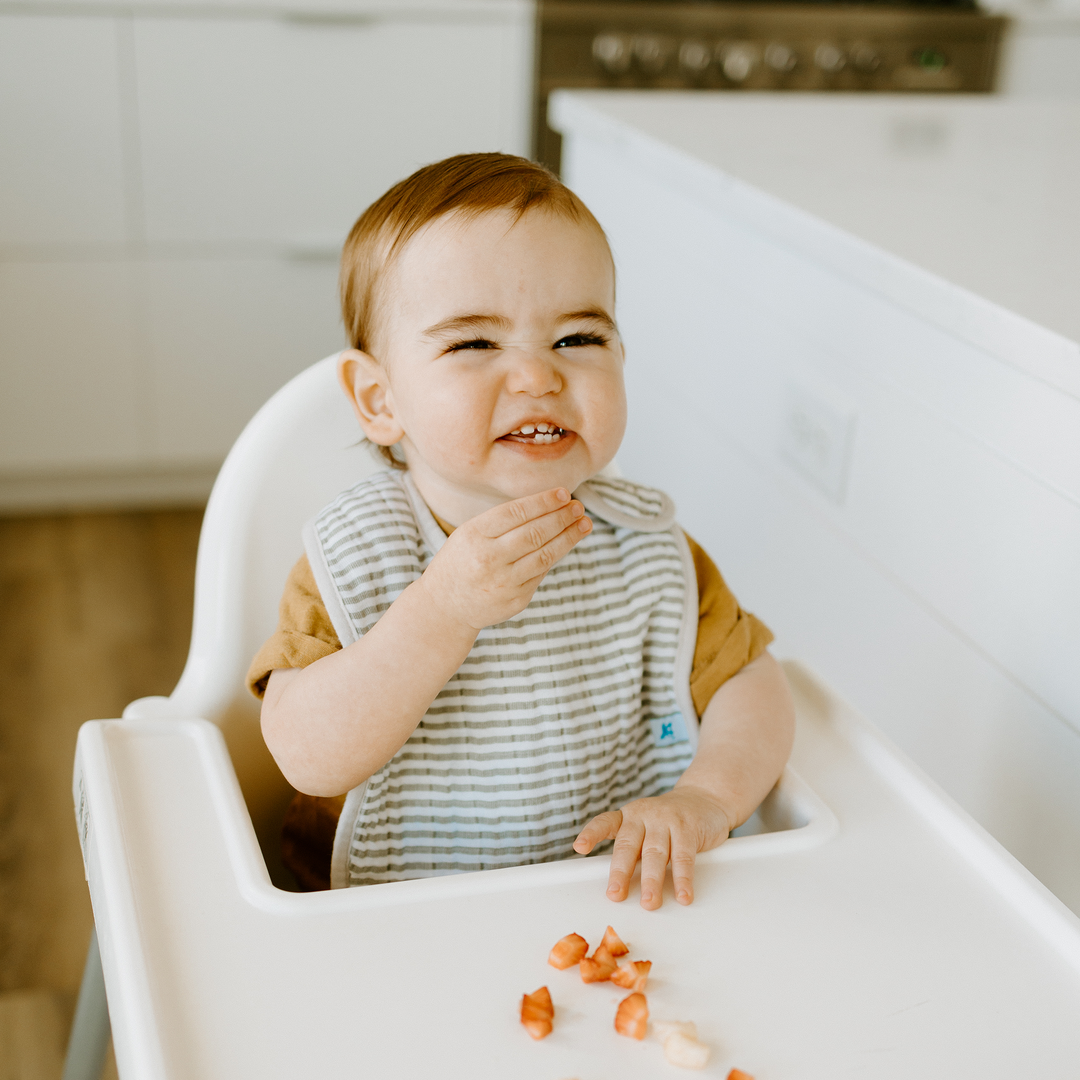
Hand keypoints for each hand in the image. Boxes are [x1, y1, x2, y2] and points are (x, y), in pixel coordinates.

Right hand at [419, 487, 591, 630]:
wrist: (445, 607)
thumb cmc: (460, 562)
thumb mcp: (468, 534)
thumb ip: (501, 522)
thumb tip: (547, 505)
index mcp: (473, 536)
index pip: (515, 513)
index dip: (543, 502)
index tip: (564, 493)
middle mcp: (488, 559)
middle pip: (534, 533)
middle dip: (561, 517)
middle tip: (578, 507)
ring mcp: (504, 583)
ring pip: (545, 555)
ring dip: (568, 537)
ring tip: (584, 524)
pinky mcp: (516, 600)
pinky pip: (541, 573)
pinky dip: (555, 556)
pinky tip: (566, 543)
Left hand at [573, 785, 733, 909]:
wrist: (705, 798)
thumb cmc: (668, 823)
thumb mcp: (646, 830)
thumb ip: (634, 851)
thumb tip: (620, 886)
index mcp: (628, 817)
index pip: (605, 823)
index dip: (592, 834)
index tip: (579, 847)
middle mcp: (644, 815)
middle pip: (629, 845)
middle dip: (621, 872)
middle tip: (616, 895)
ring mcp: (666, 819)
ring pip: (656, 853)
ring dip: (652, 881)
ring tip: (649, 903)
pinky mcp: (688, 828)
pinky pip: (684, 857)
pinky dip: (682, 879)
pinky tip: (682, 895)